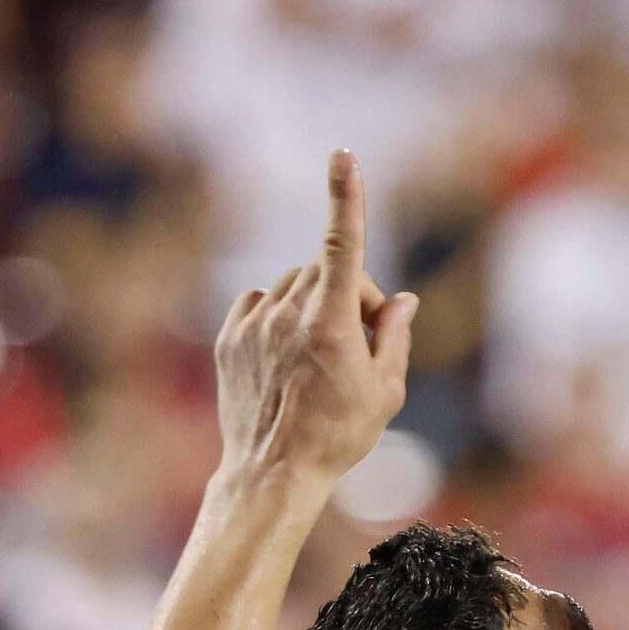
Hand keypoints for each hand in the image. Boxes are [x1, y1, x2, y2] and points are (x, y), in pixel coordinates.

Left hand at [214, 150, 416, 485]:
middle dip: (351, 294)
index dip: (346, 198)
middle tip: (363, 342)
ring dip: (315, 305)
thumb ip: (394, 335)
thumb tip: (399, 298)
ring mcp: (253, 324)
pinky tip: (288, 355)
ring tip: (323, 358)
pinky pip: (260, 303)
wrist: (273, 473)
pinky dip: (279, 316)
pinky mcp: (229, 337)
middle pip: (328, 271)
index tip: (343, 156)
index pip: (342, 246)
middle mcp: (287, 315)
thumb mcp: (386, 391)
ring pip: (294, 286)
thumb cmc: (339, 436)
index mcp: (330, 324)